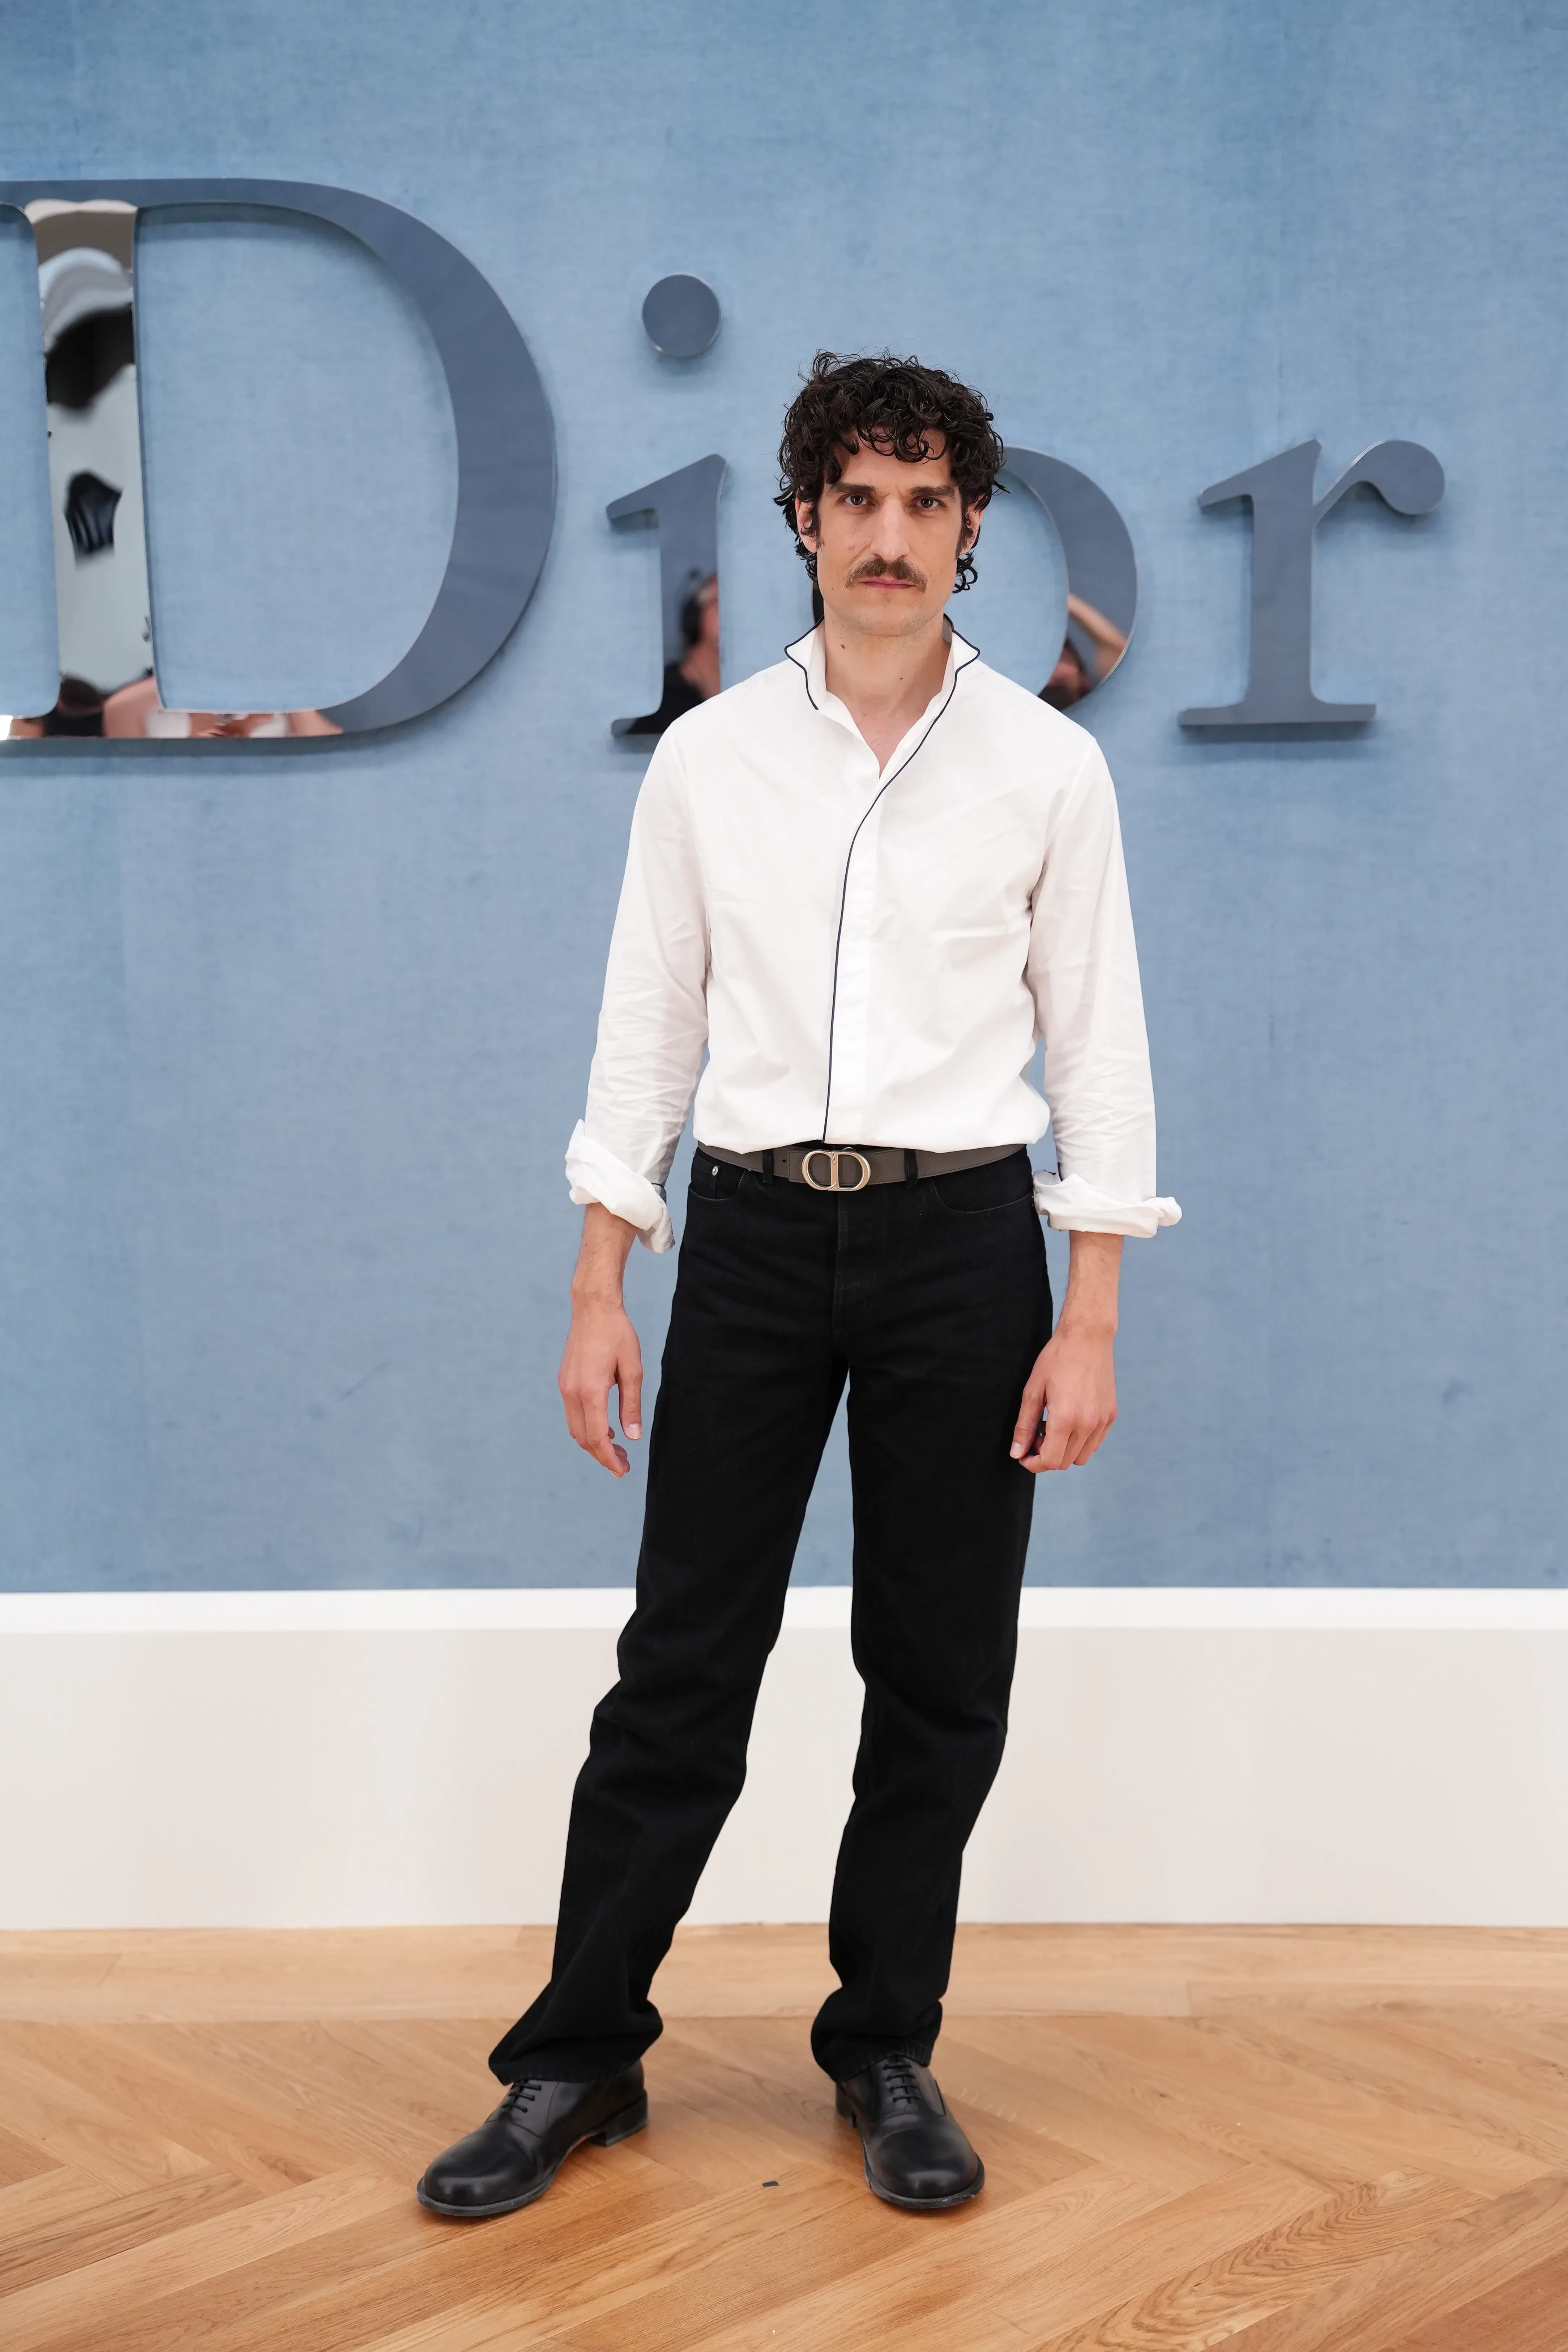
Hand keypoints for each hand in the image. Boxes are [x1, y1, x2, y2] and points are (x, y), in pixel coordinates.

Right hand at [558, 1204, 642, 1476]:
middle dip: (602, 1456)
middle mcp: (572, 1392)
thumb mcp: (633, 1369)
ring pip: (575, 1428)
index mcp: (590, 1391)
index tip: (622, 1470)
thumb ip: (632, 1405)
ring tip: (617, 1449)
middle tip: (623, 1465)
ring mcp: (565, 1387)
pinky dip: (587, 1427)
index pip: (597, 1437)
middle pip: (583, 1438)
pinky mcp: (564, 1382)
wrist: (593, 1308)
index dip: (609, 1458)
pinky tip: (606, 1428)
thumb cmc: (617, 1334)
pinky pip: (573, 1414)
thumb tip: (632, 1436)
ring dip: (594, 1443)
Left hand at [1010, 1229, 1121, 1472]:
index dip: (1033, 1464)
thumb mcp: (1033, 1391)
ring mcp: (1102, 1421)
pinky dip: (1080, 1441)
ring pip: (1081, 1456)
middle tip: (1036, 1435)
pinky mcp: (1111, 1415)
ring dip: (1064, 1450)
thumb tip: (1016, 1453)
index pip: (1050, 1461)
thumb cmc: (1056, 1359)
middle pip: (1064, 1462)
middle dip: (1046, 1456)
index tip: (1023, 1455)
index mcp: (1065, 1420)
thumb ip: (1024, 1426)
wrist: (1087, 1337)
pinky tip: (1069, 1420)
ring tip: (1052, 1426)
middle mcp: (1087, 1425)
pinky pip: (1094, 1443)